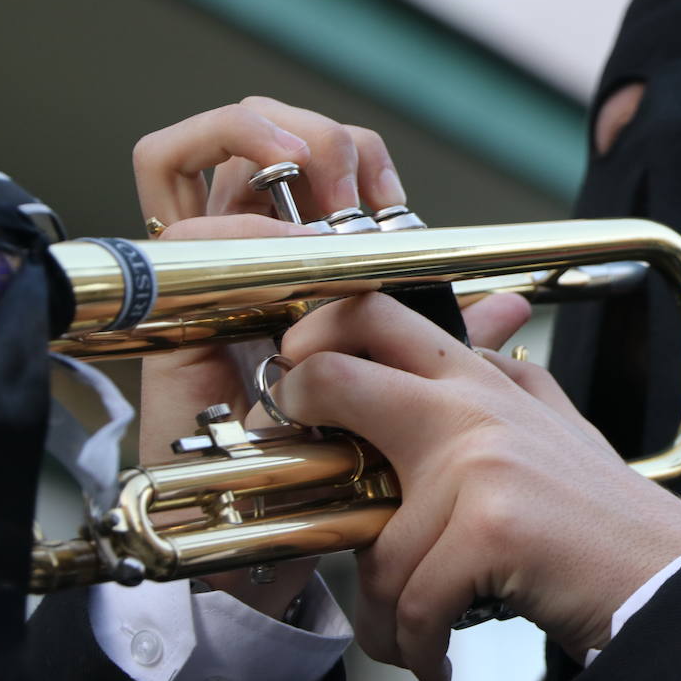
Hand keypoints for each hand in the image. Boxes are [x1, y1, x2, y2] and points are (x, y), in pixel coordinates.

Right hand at [130, 97, 530, 614]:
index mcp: (306, 274)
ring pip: (204, 153)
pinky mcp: (171, 303)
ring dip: (264, 140)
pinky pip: (178, 217)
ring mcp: (207, 275)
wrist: (266, 542)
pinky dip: (228, 200)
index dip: (356, 159)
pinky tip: (281, 229)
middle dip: (311, 138)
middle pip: (258, 139)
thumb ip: (447, 348)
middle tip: (351, 181)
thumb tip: (509, 308)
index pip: (316, 170)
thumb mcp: (404, 396)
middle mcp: (251, 264)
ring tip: (309, 171)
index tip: (394, 200)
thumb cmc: (331, 468)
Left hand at [265, 292, 680, 680]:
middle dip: (295, 410)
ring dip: (379, 612)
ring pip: (371, 544)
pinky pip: (411, 601)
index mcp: (486, 380)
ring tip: (405, 634)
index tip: (294, 375)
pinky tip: (435, 658)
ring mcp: (482, 460)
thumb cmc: (603, 521)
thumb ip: (507, 377)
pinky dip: (416, 647)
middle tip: (299, 466)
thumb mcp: (552, 426)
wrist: (668, 579)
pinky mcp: (490, 525)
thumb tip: (481, 327)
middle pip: (340, 376)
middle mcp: (478, 405)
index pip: (383, 314)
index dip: (318, 331)